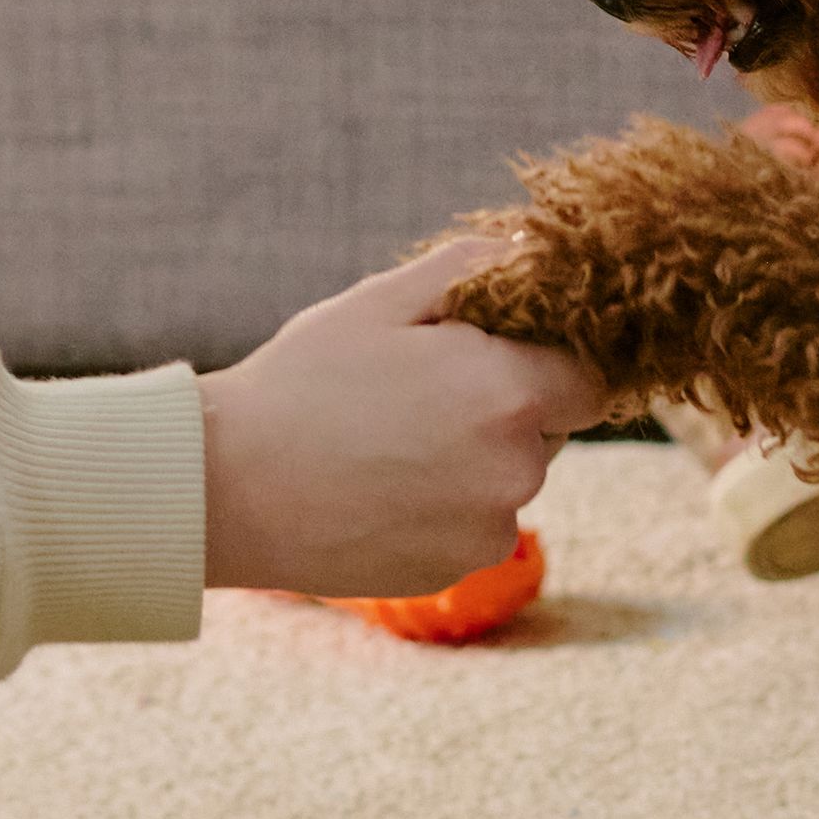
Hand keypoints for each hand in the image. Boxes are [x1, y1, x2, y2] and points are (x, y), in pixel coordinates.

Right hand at [197, 236, 597, 599]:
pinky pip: (476, 526)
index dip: (550, 361)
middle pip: (550, 429)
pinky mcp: (459, 569)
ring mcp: (490, 528)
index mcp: (509, 392)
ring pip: (510, 479)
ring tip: (389, 444)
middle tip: (422, 395)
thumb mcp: (380, 301)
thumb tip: (531, 249)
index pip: (590, 378)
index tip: (500, 355)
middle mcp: (517, 468)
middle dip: (506, 408)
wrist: (229, 490)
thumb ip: (469, 268)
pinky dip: (445, 509)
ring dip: (474, 461)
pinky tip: (380, 489)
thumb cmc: (301, 383)